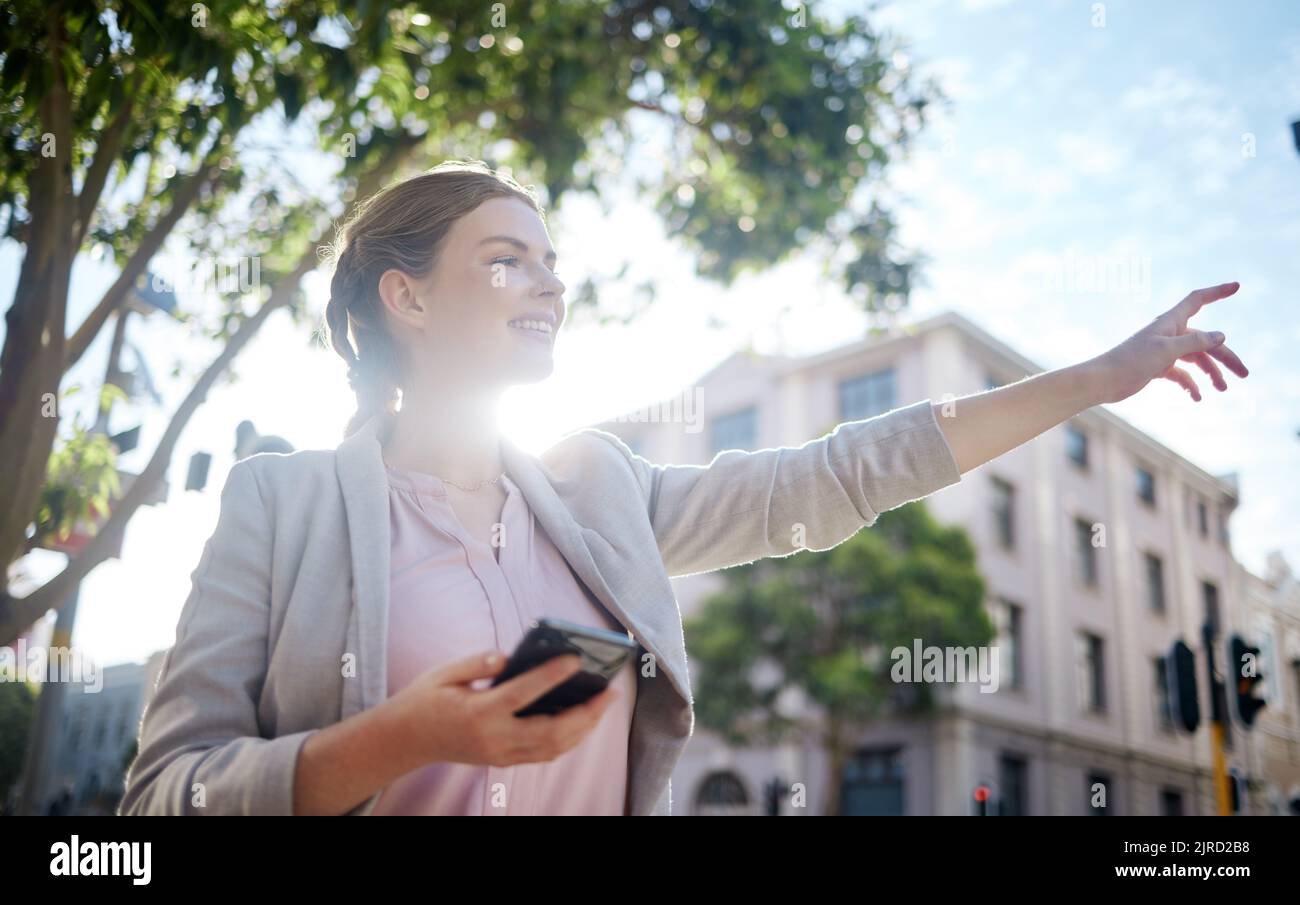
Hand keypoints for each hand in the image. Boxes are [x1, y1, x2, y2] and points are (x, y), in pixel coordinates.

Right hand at [383, 650, 619, 767]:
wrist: (405, 740)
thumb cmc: (426, 699)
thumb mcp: (444, 673)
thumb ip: (477, 662)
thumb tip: (510, 656)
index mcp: (478, 712)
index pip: (523, 693)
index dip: (552, 675)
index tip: (576, 658)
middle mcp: (494, 739)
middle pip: (551, 732)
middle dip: (586, 713)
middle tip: (609, 692)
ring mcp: (500, 755)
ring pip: (553, 748)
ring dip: (584, 728)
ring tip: (603, 705)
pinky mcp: (503, 761)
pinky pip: (544, 754)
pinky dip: (568, 739)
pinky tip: (582, 720)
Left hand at [1093, 281, 1249, 403]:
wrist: (1102, 382)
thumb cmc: (1130, 361)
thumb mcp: (1166, 350)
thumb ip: (1194, 342)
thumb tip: (1221, 335)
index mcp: (1170, 322)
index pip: (1198, 300)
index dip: (1217, 292)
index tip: (1237, 286)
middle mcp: (1170, 334)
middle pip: (1206, 340)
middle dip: (1226, 356)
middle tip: (1244, 374)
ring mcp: (1164, 351)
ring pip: (1196, 359)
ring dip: (1211, 373)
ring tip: (1223, 389)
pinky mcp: (1157, 367)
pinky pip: (1181, 374)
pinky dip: (1190, 384)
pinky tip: (1197, 397)